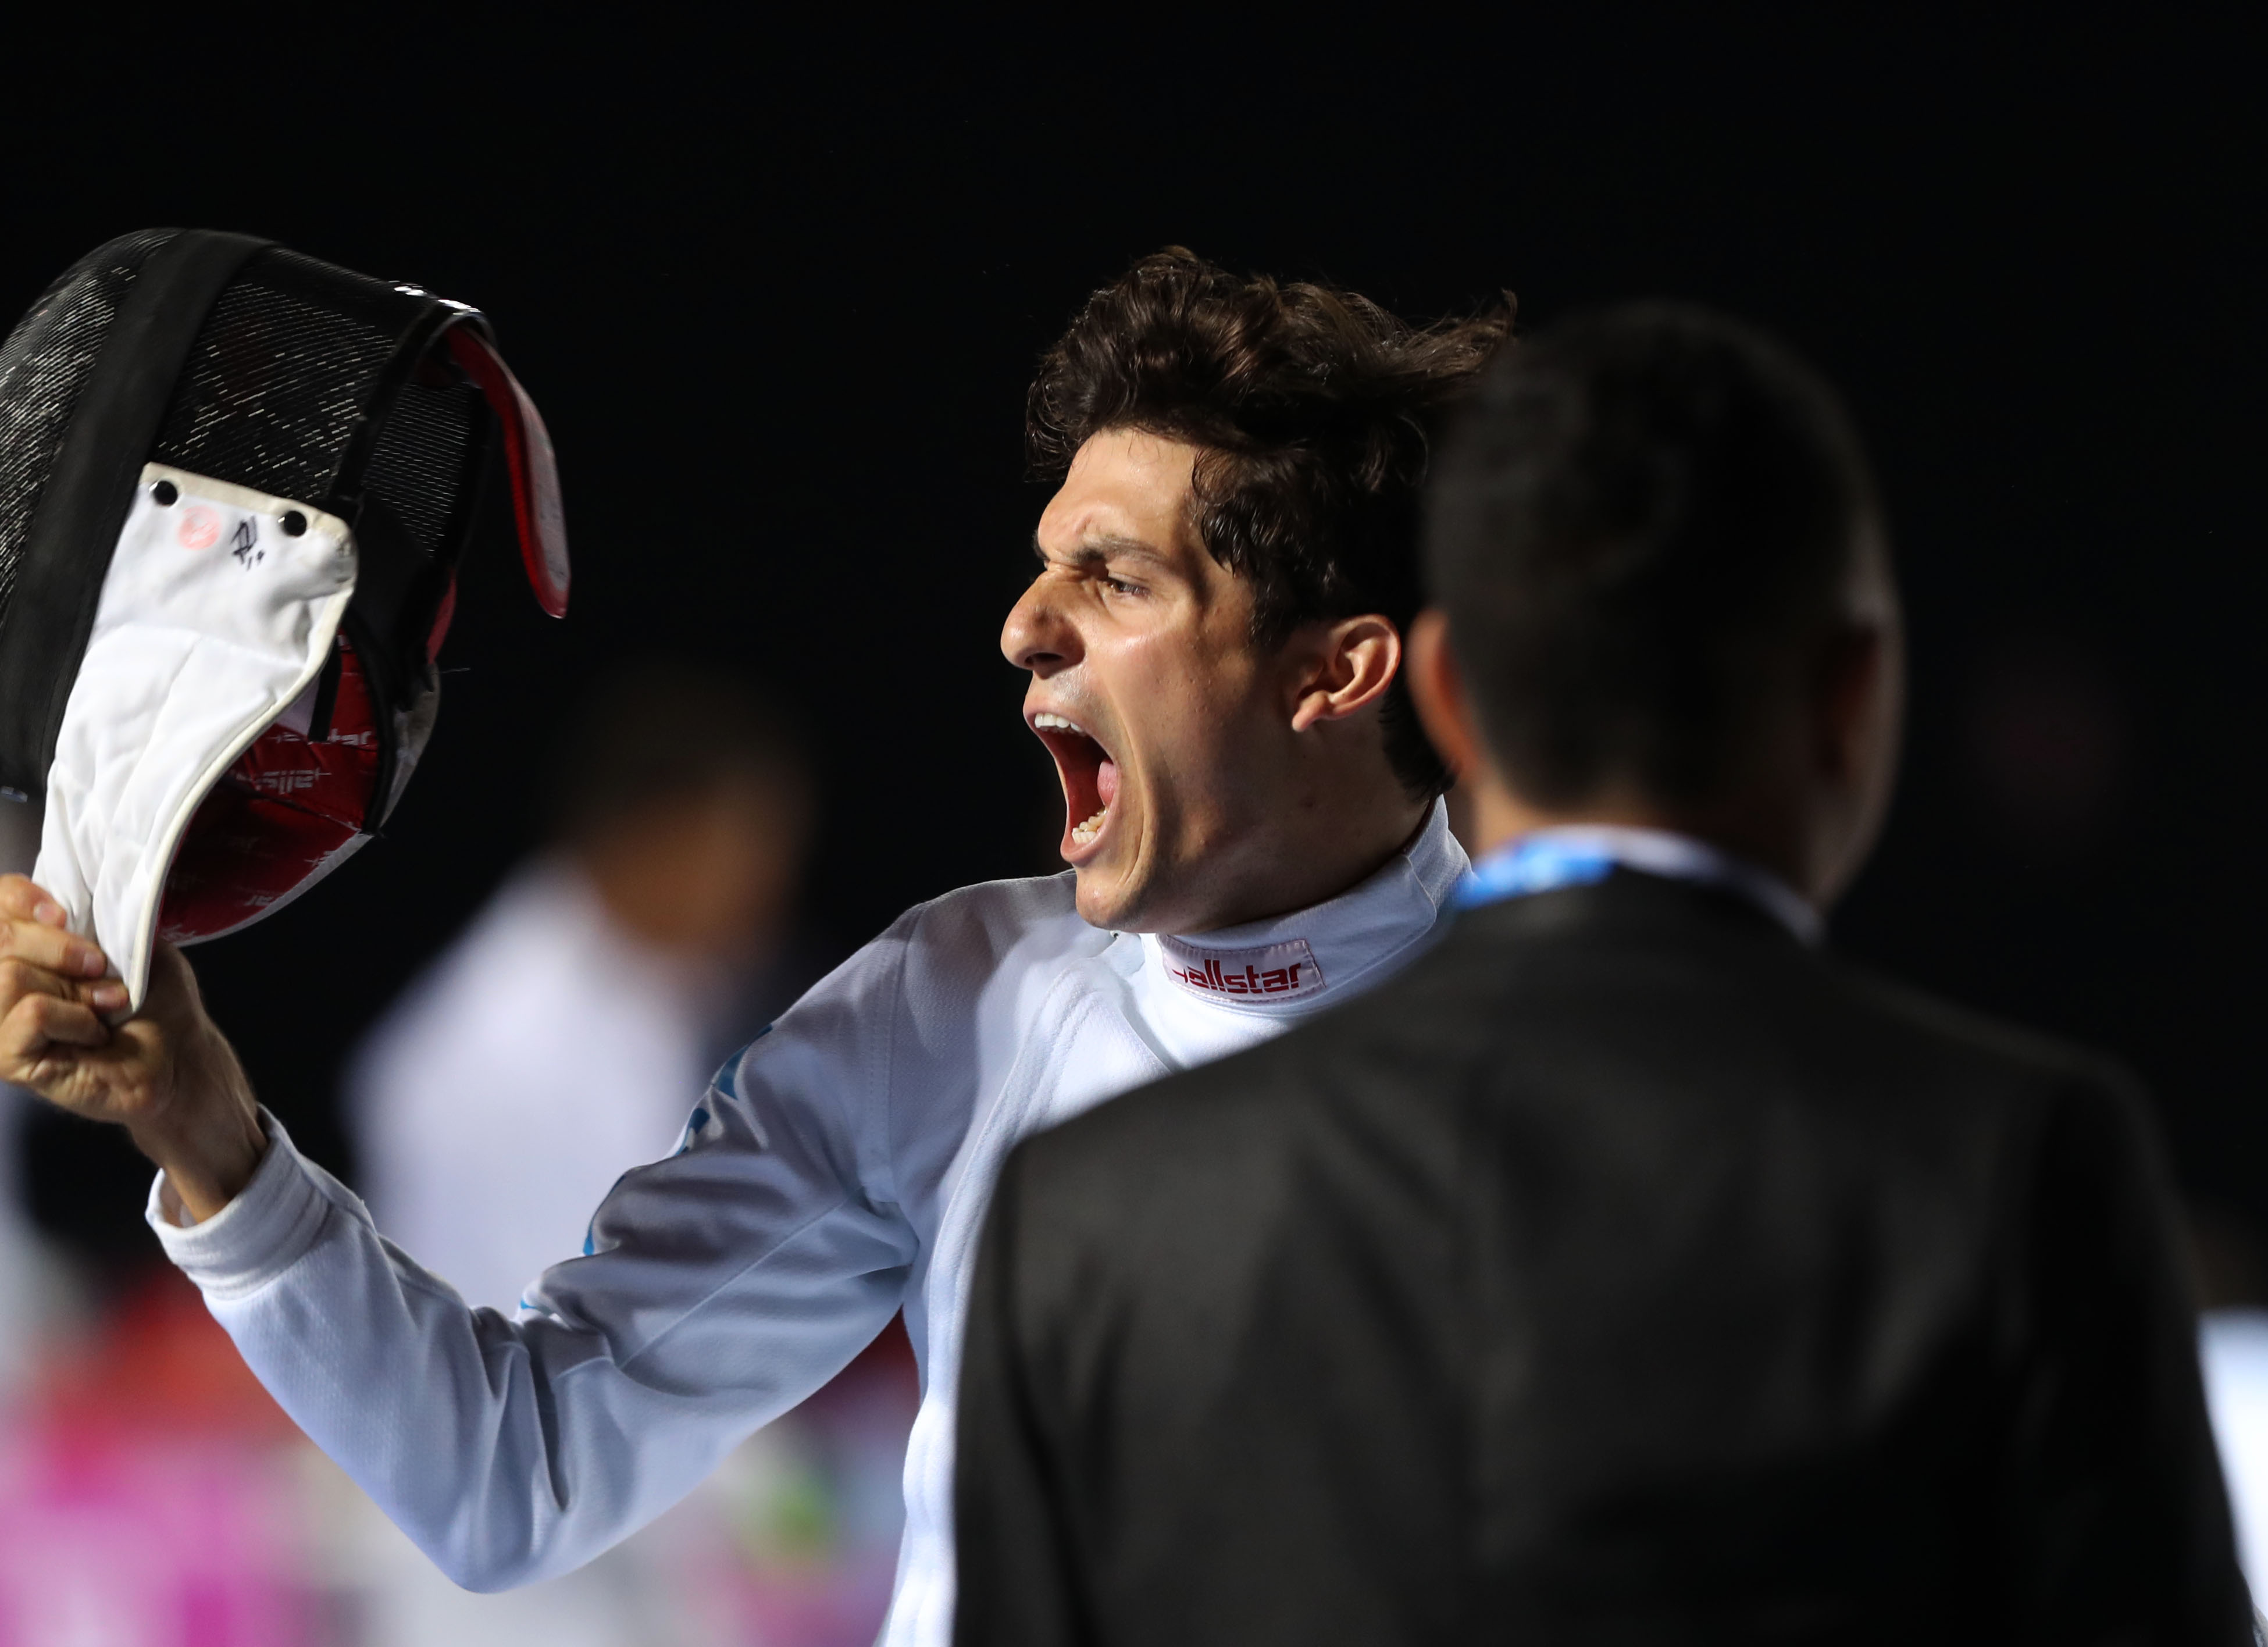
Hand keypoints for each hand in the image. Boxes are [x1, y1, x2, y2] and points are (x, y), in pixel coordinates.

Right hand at [0, 874, 264, 1221]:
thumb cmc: (159, 1003)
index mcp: (29, 948)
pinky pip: (31, 1014)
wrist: (181, 1058)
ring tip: (106, 1006)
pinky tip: (95, 1034)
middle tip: (101, 968)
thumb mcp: (138, 945)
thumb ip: (100, 918)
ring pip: (10, 976)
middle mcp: (4, 983)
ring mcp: (1, 1023)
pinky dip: (74, 1017)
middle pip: (1, 938)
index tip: (61, 913)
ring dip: (74, 987)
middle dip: (59, 947)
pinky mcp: (11, 1060)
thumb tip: (64, 898)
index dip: (18, 899)